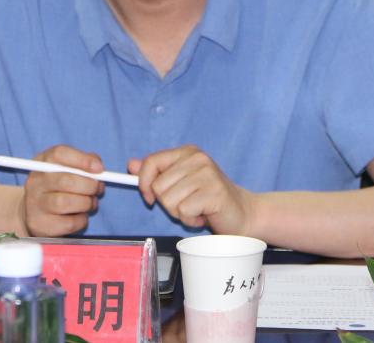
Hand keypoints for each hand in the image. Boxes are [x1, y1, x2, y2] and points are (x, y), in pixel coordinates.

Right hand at [22, 145, 104, 236]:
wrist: (32, 211)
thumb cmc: (57, 186)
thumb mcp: (66, 168)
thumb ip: (83, 162)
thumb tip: (98, 167)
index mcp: (43, 162)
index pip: (59, 154)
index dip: (82, 160)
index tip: (99, 169)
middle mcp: (35, 181)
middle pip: (65, 180)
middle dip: (89, 185)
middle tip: (98, 189)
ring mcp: (35, 204)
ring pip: (65, 203)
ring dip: (86, 203)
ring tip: (91, 203)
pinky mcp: (39, 224)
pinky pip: (68, 223)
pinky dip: (81, 220)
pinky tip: (81, 216)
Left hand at [128, 145, 255, 233]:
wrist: (242, 213)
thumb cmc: (208, 199)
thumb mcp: (180, 183)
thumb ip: (156, 172)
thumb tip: (131, 164)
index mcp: (188, 152)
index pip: (152, 161)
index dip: (144, 182)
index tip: (149, 196)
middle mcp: (198, 159)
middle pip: (158, 186)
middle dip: (168, 203)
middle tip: (187, 203)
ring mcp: (208, 174)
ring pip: (169, 201)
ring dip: (179, 213)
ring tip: (196, 209)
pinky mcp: (214, 193)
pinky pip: (183, 211)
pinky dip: (190, 220)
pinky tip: (203, 216)